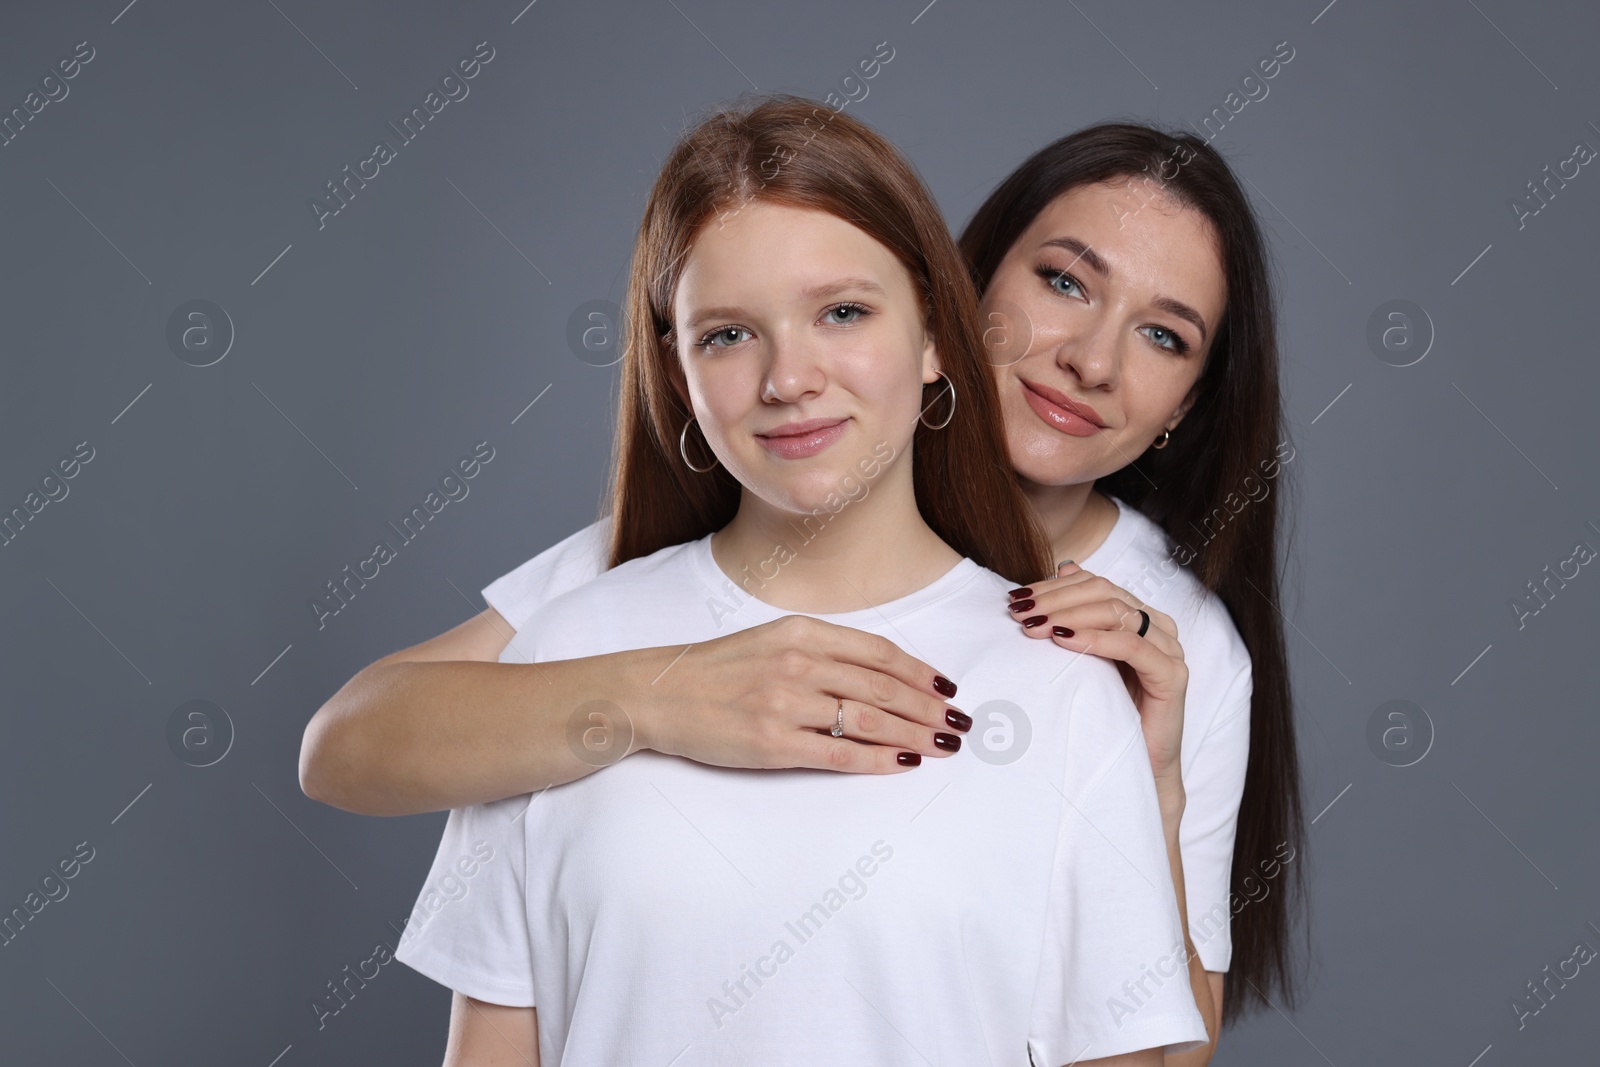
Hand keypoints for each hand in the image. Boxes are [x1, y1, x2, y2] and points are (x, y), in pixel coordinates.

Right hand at [629, 615, 970, 772]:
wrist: (658, 695)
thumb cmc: (716, 671)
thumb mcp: (770, 641)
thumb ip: (819, 650)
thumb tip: (877, 674)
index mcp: (801, 633)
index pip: (877, 652)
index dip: (919, 671)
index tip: (947, 688)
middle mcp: (798, 663)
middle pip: (883, 687)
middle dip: (929, 707)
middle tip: (959, 724)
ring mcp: (786, 704)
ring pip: (870, 720)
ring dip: (914, 734)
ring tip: (942, 746)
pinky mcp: (774, 743)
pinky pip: (840, 754)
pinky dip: (877, 760)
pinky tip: (902, 764)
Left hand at [1005, 562, 1187, 784]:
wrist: (1136, 767)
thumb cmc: (1107, 713)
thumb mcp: (1085, 659)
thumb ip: (1078, 617)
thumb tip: (1064, 567)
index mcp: (1140, 617)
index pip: (1096, 584)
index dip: (1054, 587)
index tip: (1017, 599)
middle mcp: (1159, 627)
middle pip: (1105, 593)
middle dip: (1056, 600)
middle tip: (1019, 612)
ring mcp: (1170, 649)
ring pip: (1117, 612)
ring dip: (1069, 615)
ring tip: (1033, 626)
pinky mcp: (1172, 675)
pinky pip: (1131, 646)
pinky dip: (1095, 639)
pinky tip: (1064, 641)